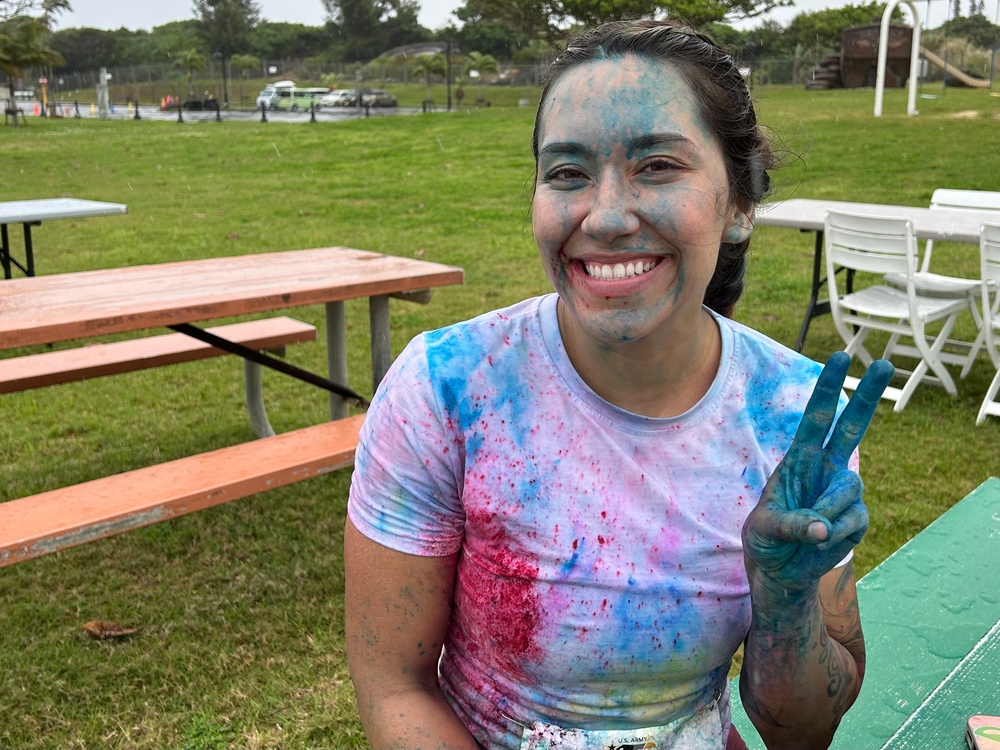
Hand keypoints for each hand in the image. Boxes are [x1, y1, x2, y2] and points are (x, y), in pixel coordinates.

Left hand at [742, 352, 893, 593]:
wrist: (781, 571)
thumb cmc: (766, 540)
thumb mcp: (765, 529)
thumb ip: (790, 525)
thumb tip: (822, 527)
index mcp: (800, 459)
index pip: (817, 417)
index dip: (828, 388)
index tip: (840, 356)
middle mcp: (826, 468)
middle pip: (853, 427)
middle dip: (868, 395)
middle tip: (885, 363)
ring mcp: (843, 492)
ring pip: (850, 488)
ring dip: (827, 511)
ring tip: (808, 530)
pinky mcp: (856, 518)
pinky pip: (853, 520)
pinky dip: (834, 534)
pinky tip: (819, 542)